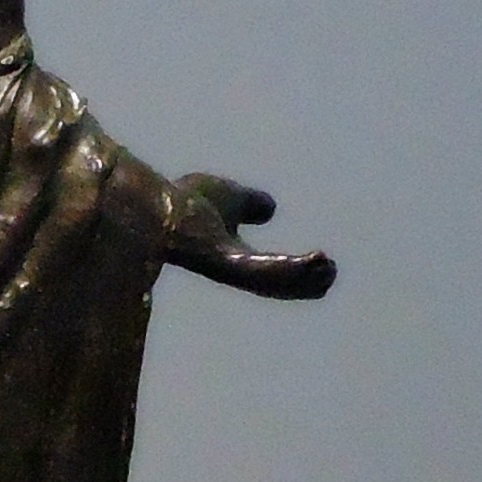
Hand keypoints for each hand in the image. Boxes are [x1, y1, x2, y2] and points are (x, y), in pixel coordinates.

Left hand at [166, 172, 335, 298]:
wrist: (152, 200)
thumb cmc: (181, 202)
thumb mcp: (229, 197)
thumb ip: (249, 203)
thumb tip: (269, 208)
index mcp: (233, 257)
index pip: (270, 271)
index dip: (296, 271)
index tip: (323, 263)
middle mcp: (230, 268)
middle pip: (274, 285)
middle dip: (304, 282)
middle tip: (330, 272)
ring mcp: (225, 266)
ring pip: (270, 282)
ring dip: (301, 277)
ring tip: (327, 268)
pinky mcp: (221, 260)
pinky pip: (260, 270)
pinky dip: (289, 269)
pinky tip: (314, 261)